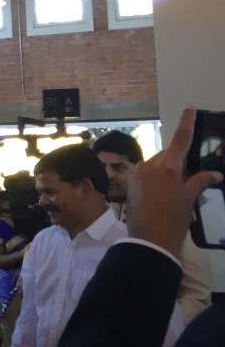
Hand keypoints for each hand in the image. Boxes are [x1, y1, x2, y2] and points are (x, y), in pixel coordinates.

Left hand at [126, 105, 224, 254]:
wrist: (150, 240)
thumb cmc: (174, 219)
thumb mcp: (190, 199)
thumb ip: (200, 181)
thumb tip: (215, 173)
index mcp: (167, 167)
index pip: (180, 139)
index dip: (186, 122)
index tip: (189, 107)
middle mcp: (150, 165)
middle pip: (169, 154)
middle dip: (180, 161)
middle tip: (191, 174)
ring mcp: (138, 174)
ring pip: (158, 164)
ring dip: (168, 171)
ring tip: (177, 188)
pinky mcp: (131, 183)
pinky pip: (148, 173)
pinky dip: (158, 177)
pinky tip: (165, 191)